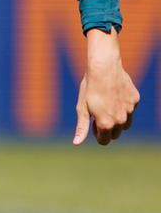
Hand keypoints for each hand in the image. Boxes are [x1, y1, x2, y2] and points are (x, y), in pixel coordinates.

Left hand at [74, 29, 140, 144]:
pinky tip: (114, 95)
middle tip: (98, 114)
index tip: (92, 123)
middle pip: (116, 134)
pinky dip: (123, 107)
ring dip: (117, 120)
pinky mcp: (135, 100)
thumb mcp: (82, 109)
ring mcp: (130, 110)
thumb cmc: (89, 89)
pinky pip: (130, 110)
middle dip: (107, 128)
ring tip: (107, 106)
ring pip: (125, 124)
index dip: (97, 134)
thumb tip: (76, 143)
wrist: (104, 69)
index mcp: (106, 124)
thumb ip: (82, 127)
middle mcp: (121, 120)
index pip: (104, 141)